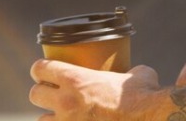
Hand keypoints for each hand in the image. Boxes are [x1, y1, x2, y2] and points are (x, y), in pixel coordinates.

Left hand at [29, 60, 162, 120]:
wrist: (151, 119)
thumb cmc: (145, 97)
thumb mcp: (136, 75)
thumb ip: (127, 72)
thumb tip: (132, 74)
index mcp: (76, 79)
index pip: (40, 69)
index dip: (41, 69)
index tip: (44, 72)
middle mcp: (66, 102)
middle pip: (34, 94)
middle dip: (41, 93)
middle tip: (51, 94)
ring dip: (51, 118)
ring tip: (61, 117)